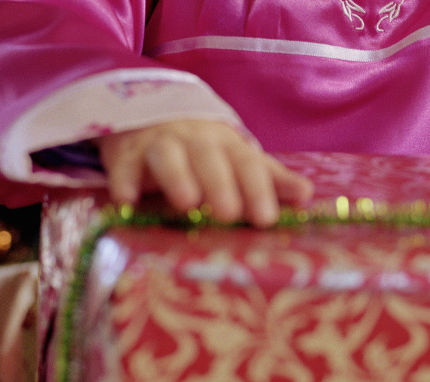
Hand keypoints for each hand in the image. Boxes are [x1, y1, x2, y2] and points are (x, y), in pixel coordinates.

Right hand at [94, 120, 312, 227]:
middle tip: (230, 215)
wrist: (145, 113)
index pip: (246, 162)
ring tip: (188, 203)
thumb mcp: (235, 157)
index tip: (267, 218)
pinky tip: (127, 201)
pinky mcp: (123, 153)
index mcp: (225, 142)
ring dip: (177, 176)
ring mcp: (157, 143)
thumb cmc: (200, 147)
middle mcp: (193, 139)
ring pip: (167, 154)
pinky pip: (122, 165)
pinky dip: (124, 181)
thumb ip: (268, 177)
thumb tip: (308, 195)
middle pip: (208, 157)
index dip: (258, 188)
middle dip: (220, 184)